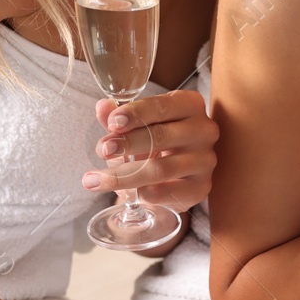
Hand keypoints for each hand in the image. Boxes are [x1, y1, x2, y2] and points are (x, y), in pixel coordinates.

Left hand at [82, 90, 217, 211]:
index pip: (162, 106)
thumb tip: (102, 108)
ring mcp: (205, 160)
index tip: (112, 123)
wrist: (175, 173)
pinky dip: (140, 194)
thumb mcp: (135, 124)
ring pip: (160, 169)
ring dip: (123, 176)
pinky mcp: (201, 187)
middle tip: (103, 150)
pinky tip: (123, 194)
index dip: (135, 114)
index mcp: (190, 105)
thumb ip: (117, 117)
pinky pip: (166, 193)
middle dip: (127, 143)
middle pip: (161, 136)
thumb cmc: (156, 139)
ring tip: (95, 180)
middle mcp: (204, 130)